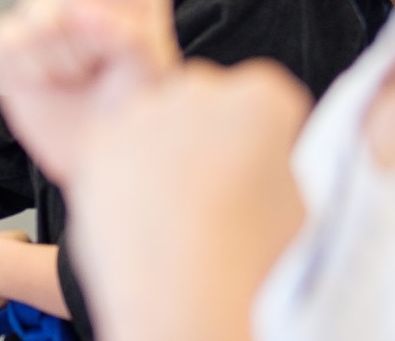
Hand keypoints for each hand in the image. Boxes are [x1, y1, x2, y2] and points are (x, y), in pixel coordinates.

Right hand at [0, 0, 180, 183]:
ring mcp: (41, 15)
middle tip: (100, 64)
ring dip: (60, 53)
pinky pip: (7, 37)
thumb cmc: (133, 108)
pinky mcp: (9, 42)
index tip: (125, 37)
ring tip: (76, 77)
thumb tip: (85, 11)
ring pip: (37, 5)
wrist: (98, 151)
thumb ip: (129, 34)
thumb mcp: (150, 71)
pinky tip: (48, 81)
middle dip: (88, 30)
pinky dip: (29, 65)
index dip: (121, 3)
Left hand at [68, 60, 310, 340]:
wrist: (188, 306)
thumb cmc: (250, 268)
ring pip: (152, 119)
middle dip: (202, 136)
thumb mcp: (296, 203)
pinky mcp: (98, 140)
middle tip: (209, 196)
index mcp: (262, 97)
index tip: (253, 176)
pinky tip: (140, 214)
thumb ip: (270, 160)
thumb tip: (253, 157)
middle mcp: (200, 88)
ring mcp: (144, 110)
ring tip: (174, 213)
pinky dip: (121, 171)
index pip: (260, 101)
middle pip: (202, 99)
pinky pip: (113, 145)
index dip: (257, 144)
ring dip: (159, 149)